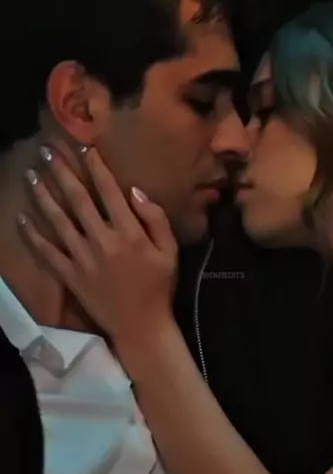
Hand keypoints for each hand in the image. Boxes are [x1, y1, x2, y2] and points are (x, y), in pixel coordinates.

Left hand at [19, 146, 177, 351]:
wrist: (141, 326)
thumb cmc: (159, 287)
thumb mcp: (170, 251)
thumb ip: (155, 219)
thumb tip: (134, 191)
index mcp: (129, 232)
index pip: (109, 190)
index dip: (95, 166)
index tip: (84, 146)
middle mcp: (102, 239)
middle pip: (78, 199)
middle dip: (61, 172)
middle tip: (47, 150)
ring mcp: (83, 258)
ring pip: (58, 220)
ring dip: (42, 195)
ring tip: (30, 174)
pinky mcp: (70, 276)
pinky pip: (47, 252)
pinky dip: (32, 235)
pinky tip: (20, 218)